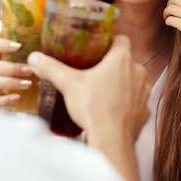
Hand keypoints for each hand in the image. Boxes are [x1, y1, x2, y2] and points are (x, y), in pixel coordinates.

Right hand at [0, 38, 33, 106]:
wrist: (35, 91)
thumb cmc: (29, 68)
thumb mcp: (36, 59)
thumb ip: (38, 58)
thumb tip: (36, 58)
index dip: (4, 45)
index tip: (19, 46)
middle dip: (12, 69)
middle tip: (29, 70)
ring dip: (10, 82)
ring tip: (27, 84)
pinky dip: (5, 99)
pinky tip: (18, 97)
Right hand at [27, 35, 149, 142]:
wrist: (111, 141)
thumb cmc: (94, 109)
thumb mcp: (68, 84)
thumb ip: (51, 68)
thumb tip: (35, 58)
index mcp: (121, 59)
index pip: (121, 39)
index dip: (110, 41)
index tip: (97, 47)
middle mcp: (138, 72)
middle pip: (126, 61)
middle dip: (111, 65)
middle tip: (93, 71)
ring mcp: (144, 92)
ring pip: (132, 81)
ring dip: (121, 84)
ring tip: (101, 91)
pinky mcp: (144, 111)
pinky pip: (136, 102)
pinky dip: (126, 103)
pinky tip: (111, 109)